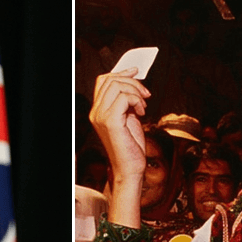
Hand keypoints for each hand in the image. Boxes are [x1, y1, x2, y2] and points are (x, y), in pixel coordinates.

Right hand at [89, 68, 150, 227]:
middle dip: (132, 82)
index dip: (121, 73)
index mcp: (98, 111)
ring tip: (143, 106)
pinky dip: (137, 100)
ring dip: (136, 92)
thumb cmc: (130, 147)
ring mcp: (101, 117)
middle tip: (145, 95)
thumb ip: (127, 101)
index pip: (103, 81)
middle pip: (111, 80)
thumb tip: (134, 83)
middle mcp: (96, 113)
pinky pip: (124, 97)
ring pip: (117, 86)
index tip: (136, 72)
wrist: (130, 169)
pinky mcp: (111, 122)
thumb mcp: (129, 118)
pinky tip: (141, 112)